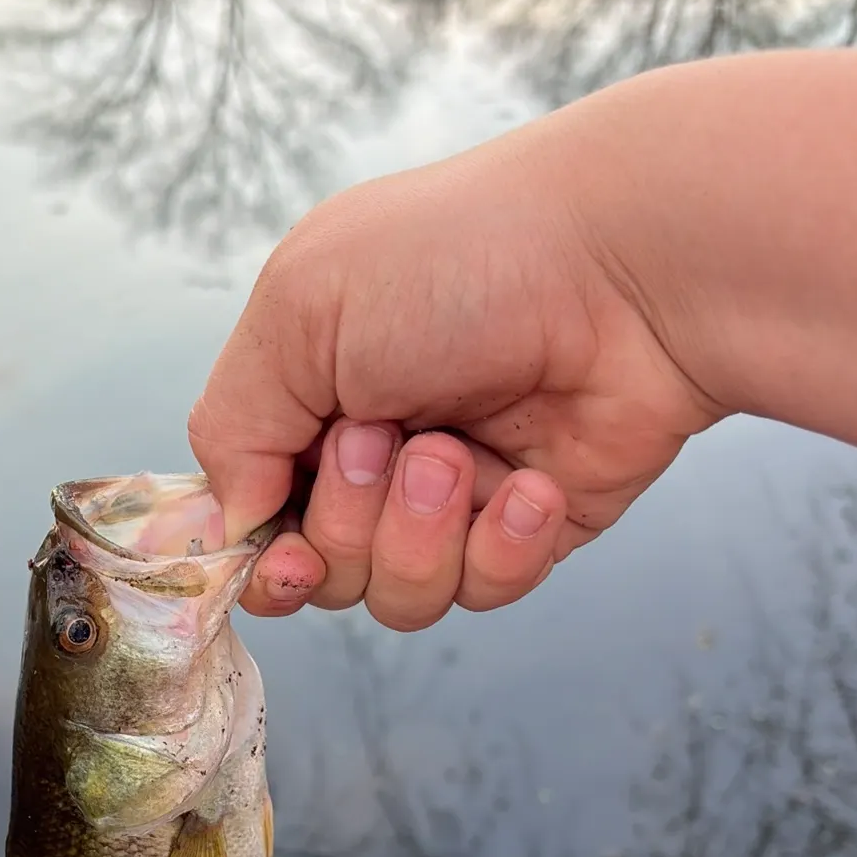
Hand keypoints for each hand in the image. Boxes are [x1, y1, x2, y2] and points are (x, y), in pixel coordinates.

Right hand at [187, 112, 723, 629]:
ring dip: (417, 532)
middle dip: (346, 520)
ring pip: (397, 595)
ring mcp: (454, 492)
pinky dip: (500, 544)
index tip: (280, 554)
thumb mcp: (297, 311)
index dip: (260, 551)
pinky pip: (484, 589)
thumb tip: (231, 524)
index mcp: (308, 390)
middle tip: (385, 437)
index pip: (254, 510)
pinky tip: (528, 483)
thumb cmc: (455, 260)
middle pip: (321, 569)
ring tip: (456, 451)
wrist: (626, 263)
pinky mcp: (531, 526)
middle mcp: (374, 448)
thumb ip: (232, 425)